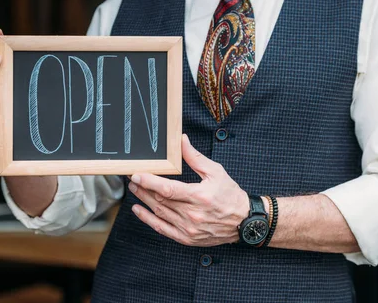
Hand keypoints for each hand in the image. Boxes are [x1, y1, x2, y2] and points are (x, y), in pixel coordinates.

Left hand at [128, 134, 249, 246]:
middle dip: (144, 189)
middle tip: (133, 179)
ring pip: (159, 213)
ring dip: (144, 201)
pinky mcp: (187, 238)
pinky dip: (148, 220)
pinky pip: (163, 229)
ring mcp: (188, 228)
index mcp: (199, 196)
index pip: (168, 189)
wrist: (244, 221)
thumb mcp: (215, 171)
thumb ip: (194, 157)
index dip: (150, 182)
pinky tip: (139, 210)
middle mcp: (192, 214)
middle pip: (160, 200)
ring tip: (135, 190)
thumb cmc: (230, 195)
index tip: (137, 175)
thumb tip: (181, 141)